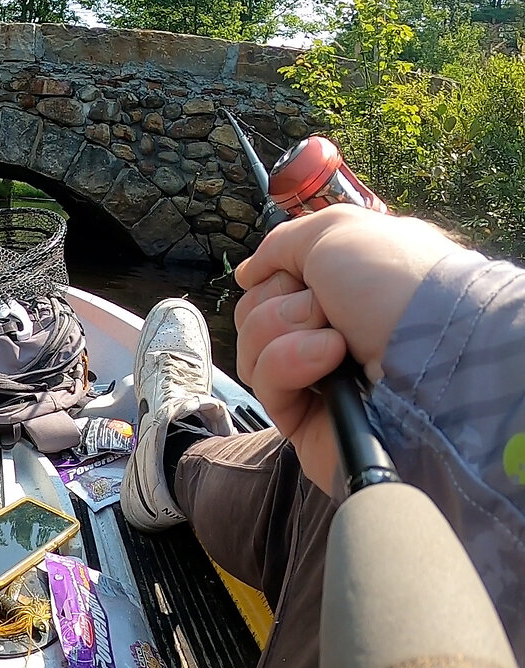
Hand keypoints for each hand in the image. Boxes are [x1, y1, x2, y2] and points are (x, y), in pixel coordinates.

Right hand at [232, 204, 464, 491]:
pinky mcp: (303, 418)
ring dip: (282, 335)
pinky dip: (288, 365)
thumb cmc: (395, 284)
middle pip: (252, 317)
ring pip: (251, 350)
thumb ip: (281, 244)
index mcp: (333, 290)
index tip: (302, 277)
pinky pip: (264, 385)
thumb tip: (246, 274)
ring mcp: (312, 377)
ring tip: (334, 343)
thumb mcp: (336, 233)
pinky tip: (327, 362)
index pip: (267, 285)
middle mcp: (323, 332)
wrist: (436, 352)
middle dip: (279, 307)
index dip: (276, 277)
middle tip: (324, 310)